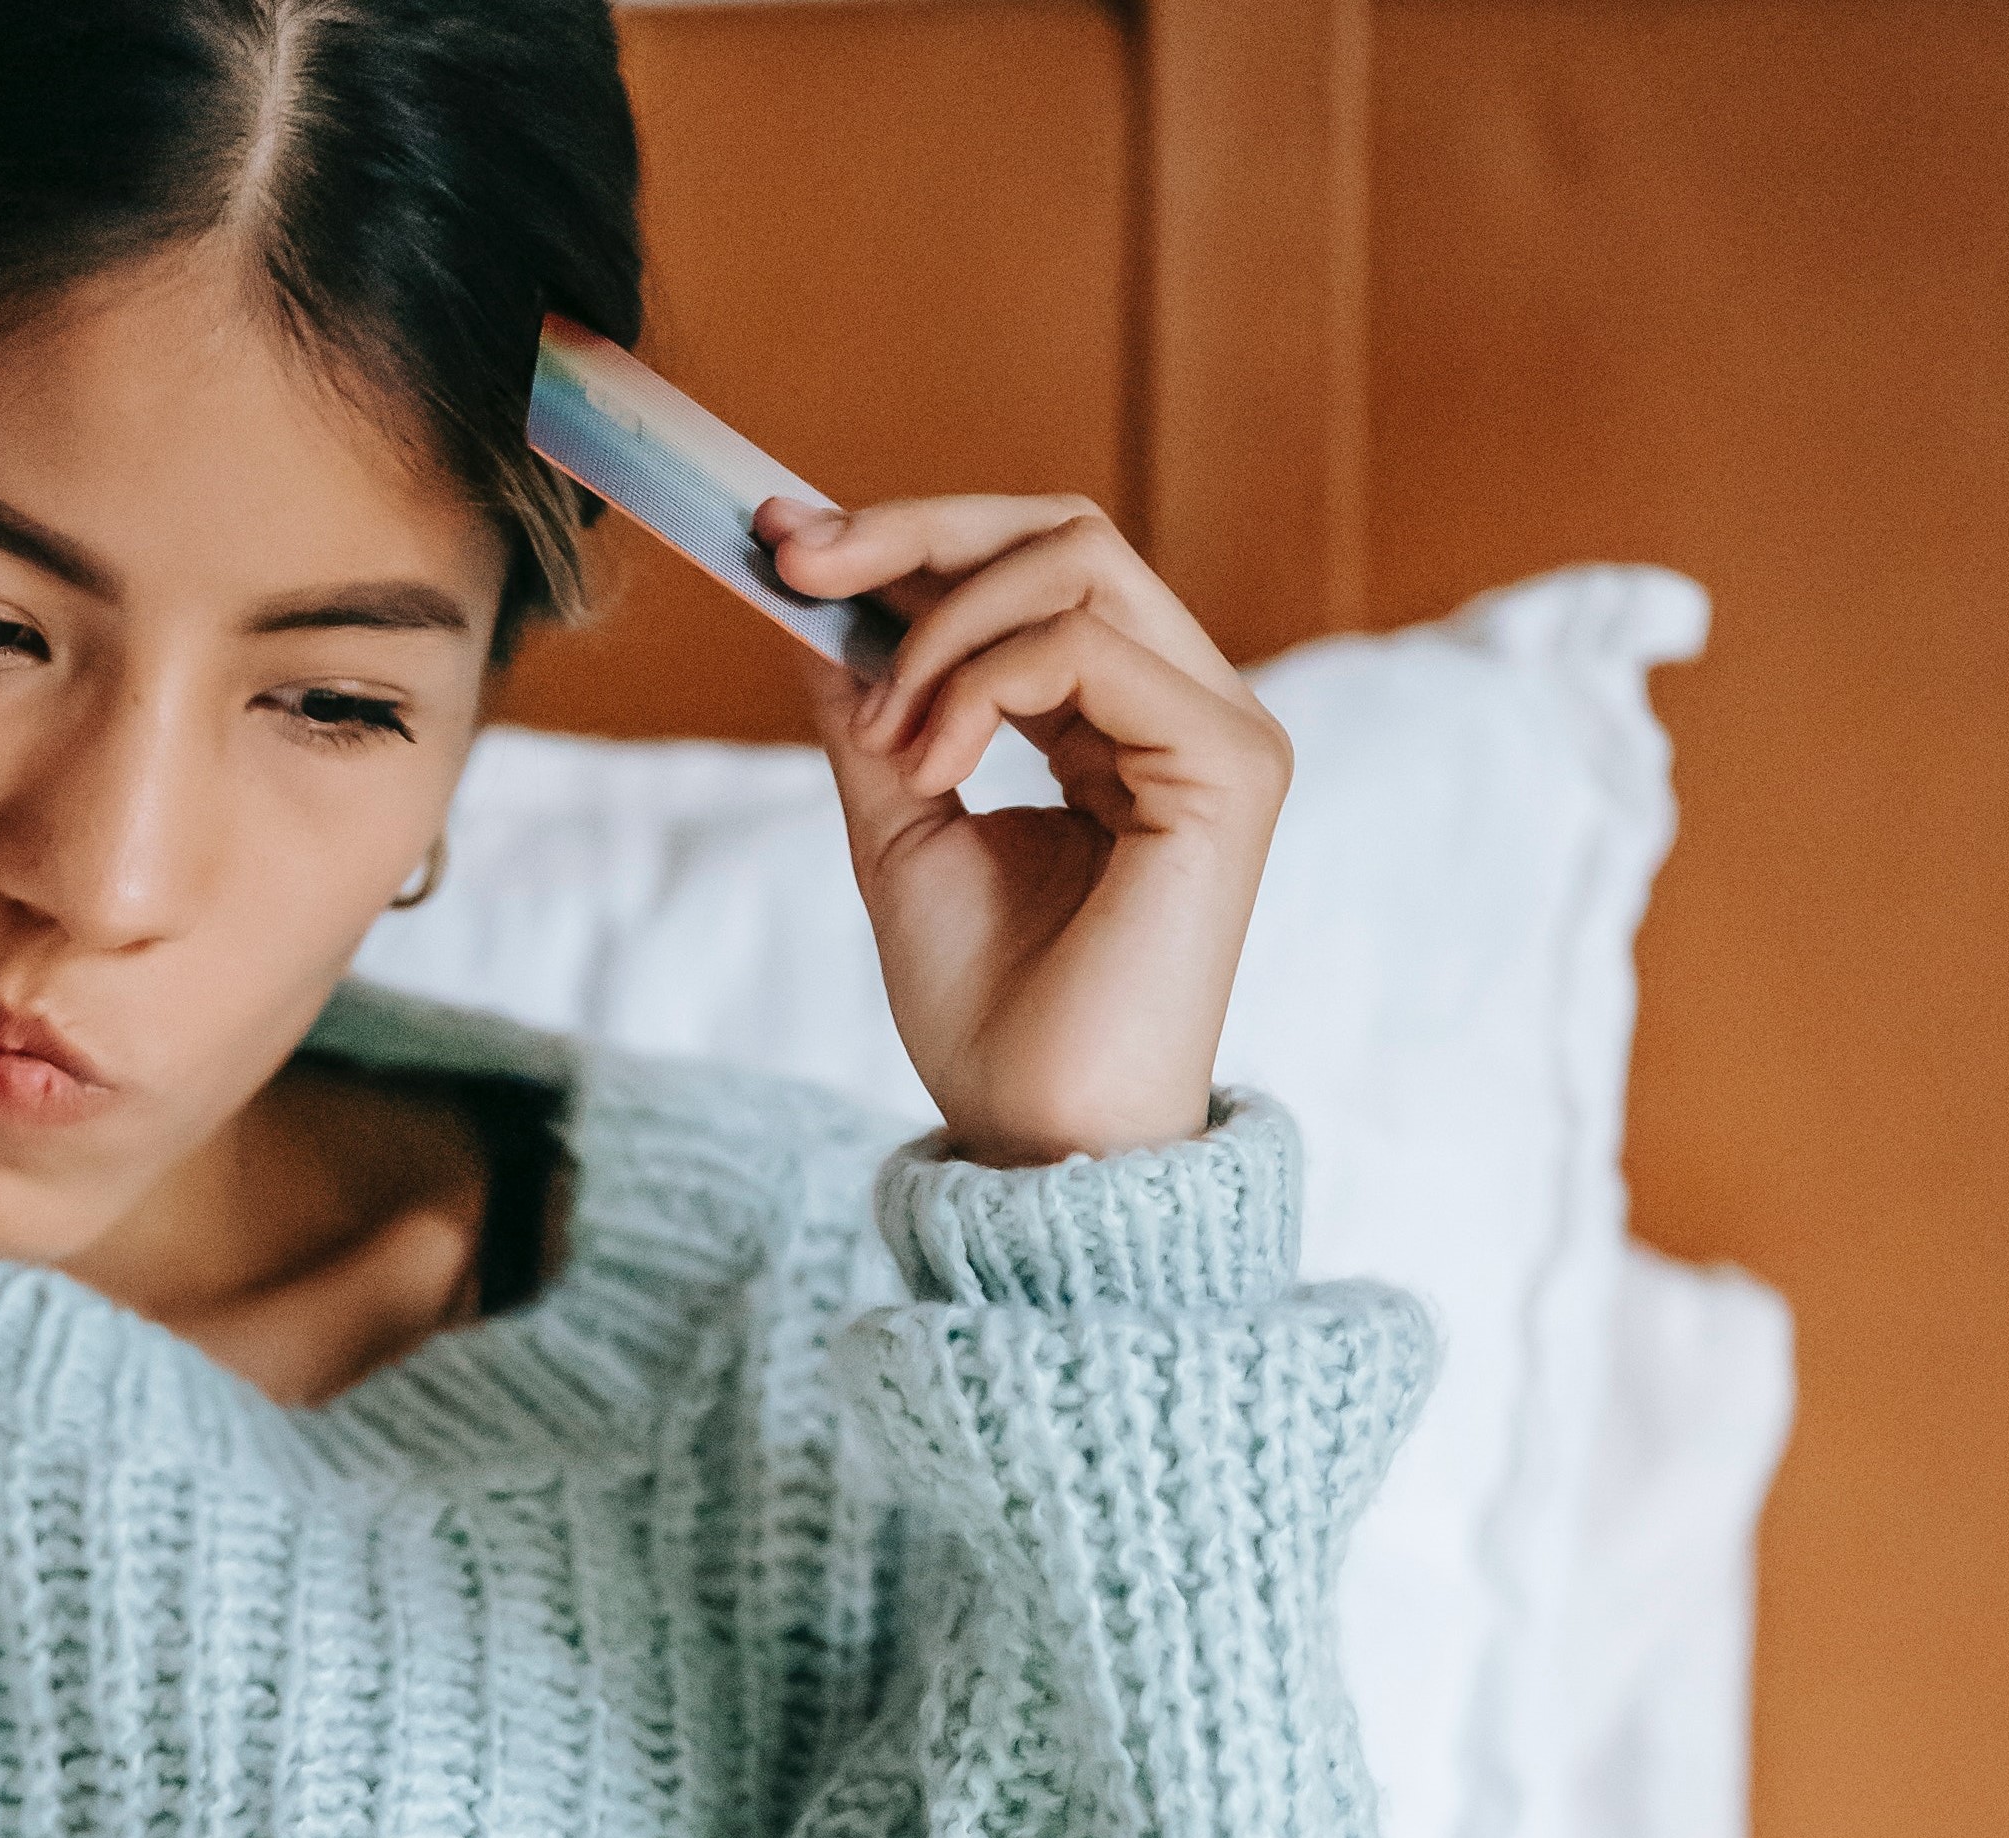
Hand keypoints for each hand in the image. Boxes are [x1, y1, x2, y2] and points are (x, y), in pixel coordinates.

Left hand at [754, 492, 1289, 1168]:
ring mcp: (1221, 730)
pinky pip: (1084, 649)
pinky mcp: (1229, 765)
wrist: (1036, 1135)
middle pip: (1064, 532)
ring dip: (936, 630)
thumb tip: (811, 606)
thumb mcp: (901, 829)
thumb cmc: (987, 1013)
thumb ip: (873, 715)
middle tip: (794, 563)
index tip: (780, 541)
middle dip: (912, 532)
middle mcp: (1188, 708)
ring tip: (883, 738)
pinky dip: (976, 687)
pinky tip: (929, 764)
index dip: (908, 537)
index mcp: (1125, 722)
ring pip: (1076, 562)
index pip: (1034, 570)